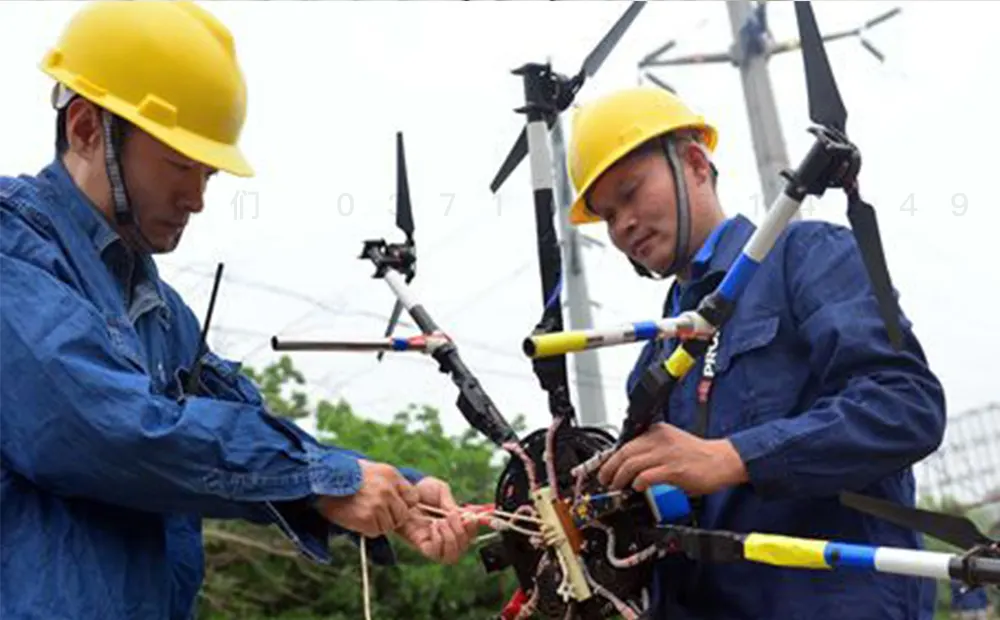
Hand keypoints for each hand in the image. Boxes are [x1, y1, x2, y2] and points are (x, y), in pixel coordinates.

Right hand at [316, 460, 419, 537]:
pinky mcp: (367, 518)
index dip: (402, 504)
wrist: (320, 480)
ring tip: (360, 512)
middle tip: (371, 511)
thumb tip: (401, 499)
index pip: (413, 497)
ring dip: (376, 524)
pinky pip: (375, 532)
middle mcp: (388, 489)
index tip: (391, 506)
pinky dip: (365, 529)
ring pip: (388, 525)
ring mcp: (379, 504)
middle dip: (390, 517)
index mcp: (391, 474)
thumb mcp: (371, 470)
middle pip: (402, 515)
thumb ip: (389, 483)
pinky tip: (354, 518)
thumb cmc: (343, 475)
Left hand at [395, 477, 477, 563]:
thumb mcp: (440, 491)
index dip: (473, 529)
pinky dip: (438, 540)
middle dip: (461, 533)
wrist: (401, 493)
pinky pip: (435, 553)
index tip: (470, 517)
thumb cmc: (421, 491)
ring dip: (450, 538)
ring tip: (440, 522)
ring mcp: (434, 542)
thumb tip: (460, 515)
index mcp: (454, 523)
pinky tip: (433, 527)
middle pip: (463, 549)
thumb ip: (450, 502)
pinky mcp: (421, 545)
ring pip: (451, 556)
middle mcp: (446, 536)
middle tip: (451, 516)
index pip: (470, 535)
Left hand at [597, 423, 747, 495]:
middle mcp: (660, 440)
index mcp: (658, 432)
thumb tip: (632, 468)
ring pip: (631, 464)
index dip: (611, 457)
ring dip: (619, 477)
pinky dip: (637, 482)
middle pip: (624, 452)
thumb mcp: (672, 444)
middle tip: (604, 479)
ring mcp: (666, 454)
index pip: (626, 442)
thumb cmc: (700, 456)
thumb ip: (652, 452)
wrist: (724, 461)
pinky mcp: (674, 470)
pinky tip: (636, 487)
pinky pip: (647, 476)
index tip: (604, 467)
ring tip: (616, 486)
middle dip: (609, 468)